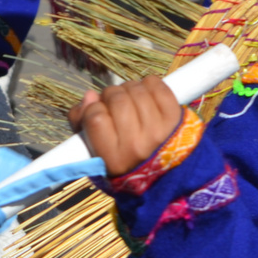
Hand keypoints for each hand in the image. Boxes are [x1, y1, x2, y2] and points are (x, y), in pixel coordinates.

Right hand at [67, 78, 181, 177]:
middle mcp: (136, 146)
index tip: (97, 111)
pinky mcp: (175, 117)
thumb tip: (90, 95)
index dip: (92, 108)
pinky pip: (156, 86)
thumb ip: (83, 124)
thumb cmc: (125, 160)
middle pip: (116, 99)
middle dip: (110, 95)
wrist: (166, 173)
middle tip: (113, 103)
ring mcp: (158, 131)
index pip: (95, 117)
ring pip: (135, 89)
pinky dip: (148, 84)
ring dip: (129, 89)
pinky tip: (145, 94)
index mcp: (113, 159)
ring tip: (130, 99)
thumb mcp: (97, 153)